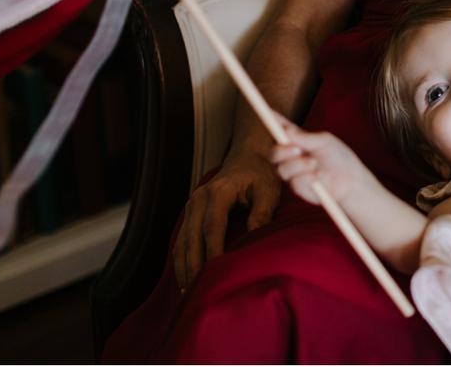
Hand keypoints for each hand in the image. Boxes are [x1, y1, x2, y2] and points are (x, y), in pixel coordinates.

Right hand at [173, 148, 280, 290]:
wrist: (248, 156)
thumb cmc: (261, 174)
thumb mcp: (268, 189)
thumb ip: (262, 212)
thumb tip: (254, 239)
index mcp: (217, 192)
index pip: (212, 228)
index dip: (212, 252)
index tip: (216, 275)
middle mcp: (198, 199)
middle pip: (191, 238)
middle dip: (193, 267)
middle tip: (197, 293)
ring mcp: (191, 205)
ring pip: (182, 242)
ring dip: (183, 267)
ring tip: (188, 293)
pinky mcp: (191, 213)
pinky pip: (182, 240)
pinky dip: (182, 260)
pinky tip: (186, 279)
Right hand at [268, 120, 372, 207]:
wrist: (350, 182)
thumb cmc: (339, 158)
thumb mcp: (324, 142)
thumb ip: (305, 138)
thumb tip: (286, 130)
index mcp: (298, 140)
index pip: (281, 129)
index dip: (272, 120)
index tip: (267, 112)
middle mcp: (292, 156)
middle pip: (273, 153)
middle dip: (282, 150)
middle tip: (297, 149)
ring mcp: (293, 172)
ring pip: (281, 169)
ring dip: (298, 165)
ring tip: (315, 163)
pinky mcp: (297, 187)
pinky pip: (294, 181)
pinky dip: (308, 177)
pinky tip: (319, 177)